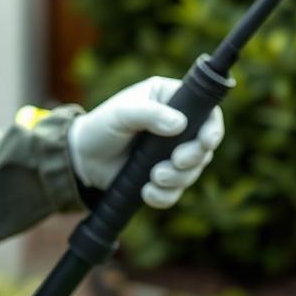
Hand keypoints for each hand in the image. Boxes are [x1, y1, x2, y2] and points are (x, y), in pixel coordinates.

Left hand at [67, 76, 223, 208]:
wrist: (82, 159)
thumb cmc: (101, 126)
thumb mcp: (121, 114)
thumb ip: (149, 114)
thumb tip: (180, 124)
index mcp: (170, 100)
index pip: (206, 111)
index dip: (213, 127)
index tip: (206, 142)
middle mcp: (176, 126)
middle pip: (204, 146)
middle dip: (193, 158)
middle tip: (175, 161)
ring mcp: (170, 153)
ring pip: (193, 171)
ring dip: (177, 178)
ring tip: (153, 177)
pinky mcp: (162, 176)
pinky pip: (176, 192)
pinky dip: (165, 195)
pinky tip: (147, 192)